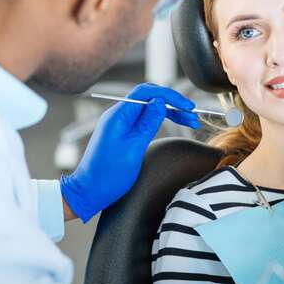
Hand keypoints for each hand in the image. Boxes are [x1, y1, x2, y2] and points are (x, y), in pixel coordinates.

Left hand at [60, 83, 198, 221]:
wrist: (90, 190)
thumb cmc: (109, 174)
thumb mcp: (134, 148)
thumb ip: (148, 123)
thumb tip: (160, 102)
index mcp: (118, 115)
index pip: (146, 92)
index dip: (169, 95)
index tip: (187, 106)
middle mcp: (118, 115)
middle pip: (150, 99)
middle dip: (173, 104)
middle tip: (193, 116)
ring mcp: (121, 124)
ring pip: (150, 109)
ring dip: (170, 112)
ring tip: (190, 121)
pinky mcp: (124, 133)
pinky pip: (145, 120)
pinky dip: (161, 120)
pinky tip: (175, 124)